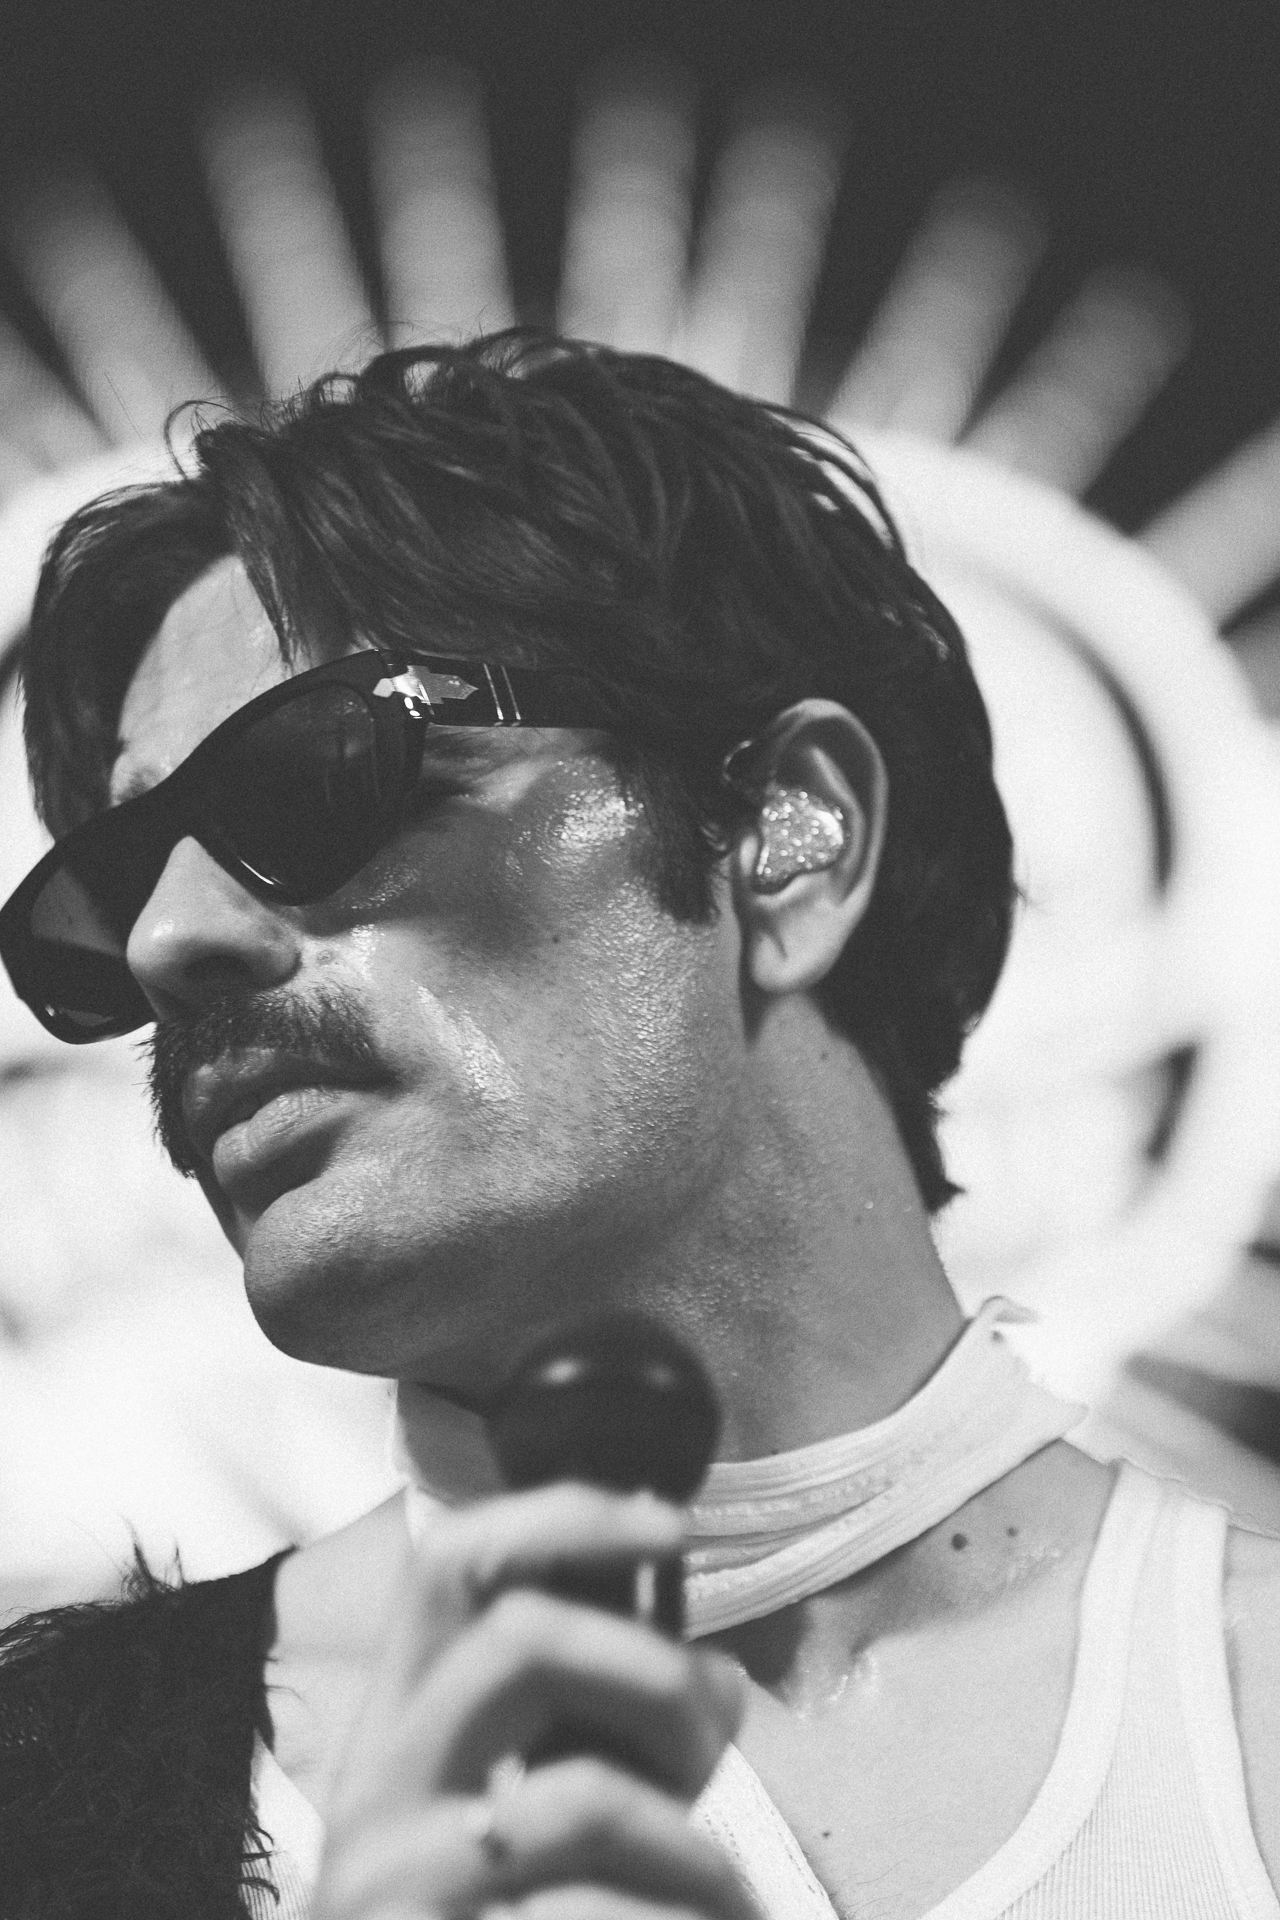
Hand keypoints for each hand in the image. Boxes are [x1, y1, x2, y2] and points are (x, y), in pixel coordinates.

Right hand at [313, 1483, 751, 1919]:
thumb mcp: (533, 1822)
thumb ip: (601, 1741)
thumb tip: (716, 1681)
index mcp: (399, 1730)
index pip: (451, 1564)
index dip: (561, 1515)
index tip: (669, 1524)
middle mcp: (374, 1794)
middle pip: (518, 1640)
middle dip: (653, 1667)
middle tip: (716, 1731)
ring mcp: (392, 1887)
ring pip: (578, 1798)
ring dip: (692, 1844)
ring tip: (728, 1895)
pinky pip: (593, 1919)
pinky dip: (681, 1916)